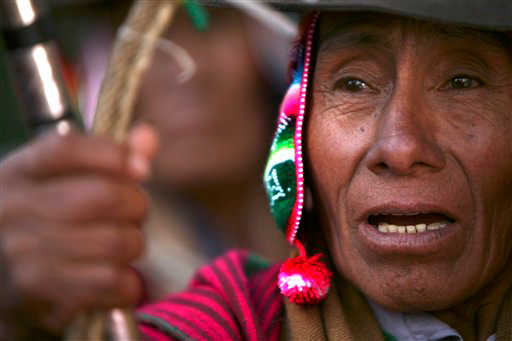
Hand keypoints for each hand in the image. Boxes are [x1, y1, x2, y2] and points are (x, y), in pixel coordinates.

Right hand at [0, 123, 157, 334]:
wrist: (1, 287)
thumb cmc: (41, 225)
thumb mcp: (59, 183)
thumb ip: (107, 157)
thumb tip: (148, 137)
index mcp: (17, 172)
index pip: (66, 149)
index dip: (114, 154)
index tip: (141, 168)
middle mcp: (14, 209)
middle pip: (106, 196)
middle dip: (136, 205)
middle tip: (132, 214)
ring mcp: (25, 252)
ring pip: (117, 241)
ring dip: (133, 245)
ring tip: (120, 247)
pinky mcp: (41, 292)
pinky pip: (113, 280)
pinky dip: (128, 282)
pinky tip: (116, 278)